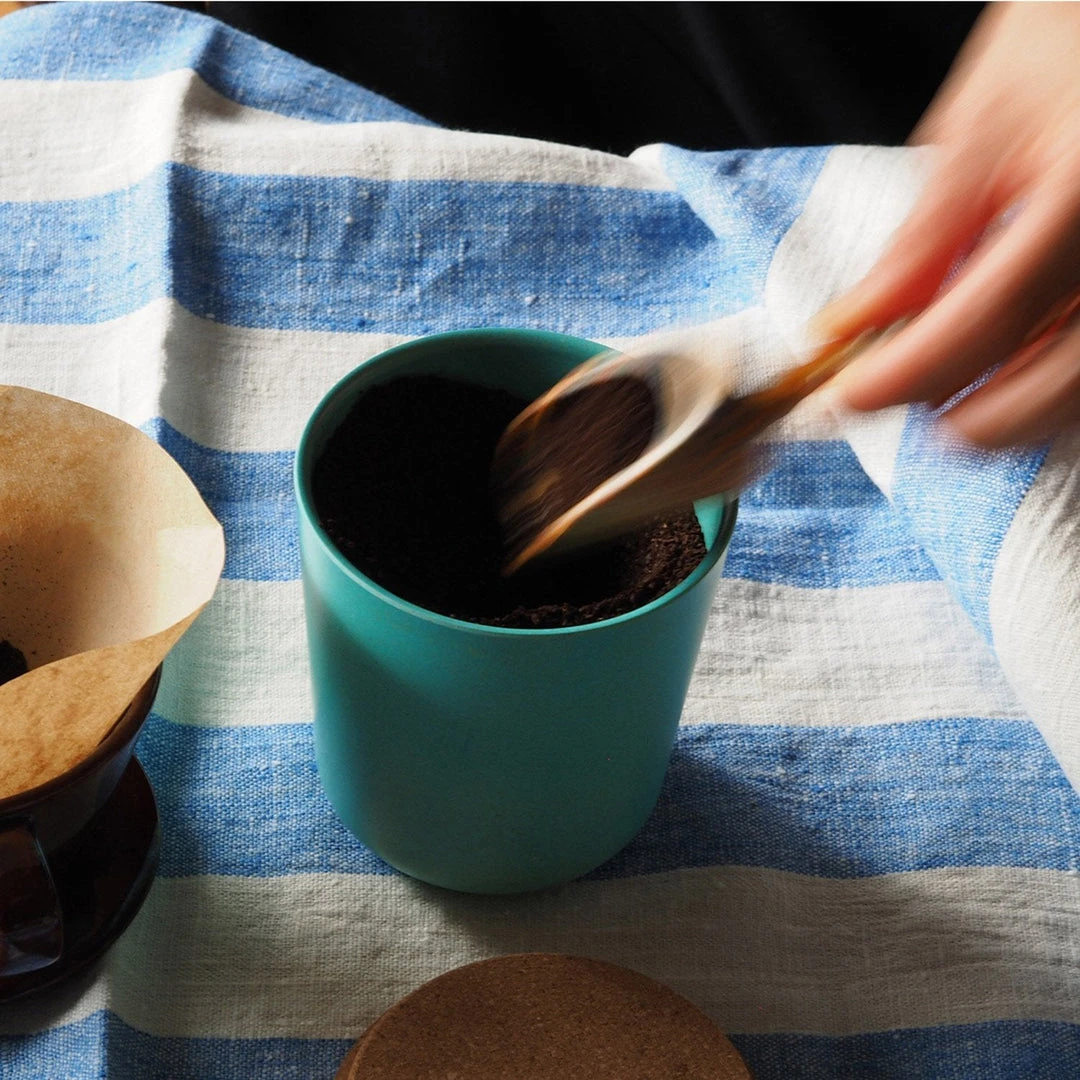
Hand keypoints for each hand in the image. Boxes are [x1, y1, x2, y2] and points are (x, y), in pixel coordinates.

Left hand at [816, 2, 1079, 447]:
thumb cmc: (1067, 40)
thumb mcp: (980, 129)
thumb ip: (920, 242)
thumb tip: (854, 328)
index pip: (987, 319)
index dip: (906, 374)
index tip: (847, 396)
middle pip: (1054, 386)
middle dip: (963, 421)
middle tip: (898, 404)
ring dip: (1009, 415)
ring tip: (947, 394)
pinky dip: (1050, 386)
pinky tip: (1009, 370)